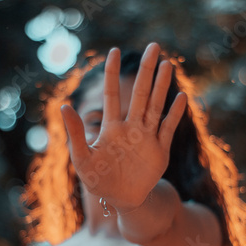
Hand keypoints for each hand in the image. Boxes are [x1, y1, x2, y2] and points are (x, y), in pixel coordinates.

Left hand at [61, 42, 186, 210]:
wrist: (121, 199)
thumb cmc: (98, 180)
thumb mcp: (82, 158)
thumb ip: (74, 133)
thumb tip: (64, 106)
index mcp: (112, 128)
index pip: (113, 94)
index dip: (113, 73)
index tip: (115, 51)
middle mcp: (131, 128)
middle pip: (141, 94)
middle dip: (147, 71)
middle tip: (154, 46)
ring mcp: (147, 137)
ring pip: (156, 106)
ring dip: (162, 86)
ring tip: (167, 64)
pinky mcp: (160, 150)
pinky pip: (168, 128)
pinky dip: (174, 114)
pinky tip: (181, 97)